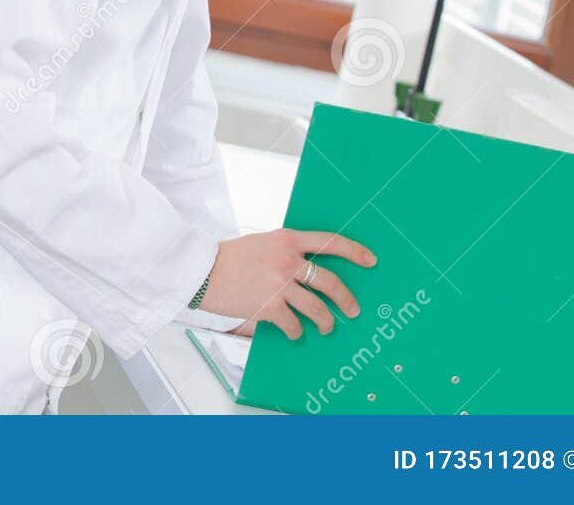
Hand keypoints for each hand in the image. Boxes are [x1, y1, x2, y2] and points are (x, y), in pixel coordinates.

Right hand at [198, 229, 374, 340]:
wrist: (202, 271)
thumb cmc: (231, 257)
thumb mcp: (262, 243)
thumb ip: (286, 251)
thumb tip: (310, 269)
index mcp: (287, 240)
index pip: (329, 242)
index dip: (354, 251)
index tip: (371, 260)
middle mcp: (287, 261)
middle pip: (330, 282)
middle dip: (347, 299)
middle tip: (353, 309)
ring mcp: (280, 286)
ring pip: (318, 309)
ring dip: (327, 322)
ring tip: (328, 327)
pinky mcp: (269, 307)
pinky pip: (294, 325)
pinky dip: (297, 332)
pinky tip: (295, 333)